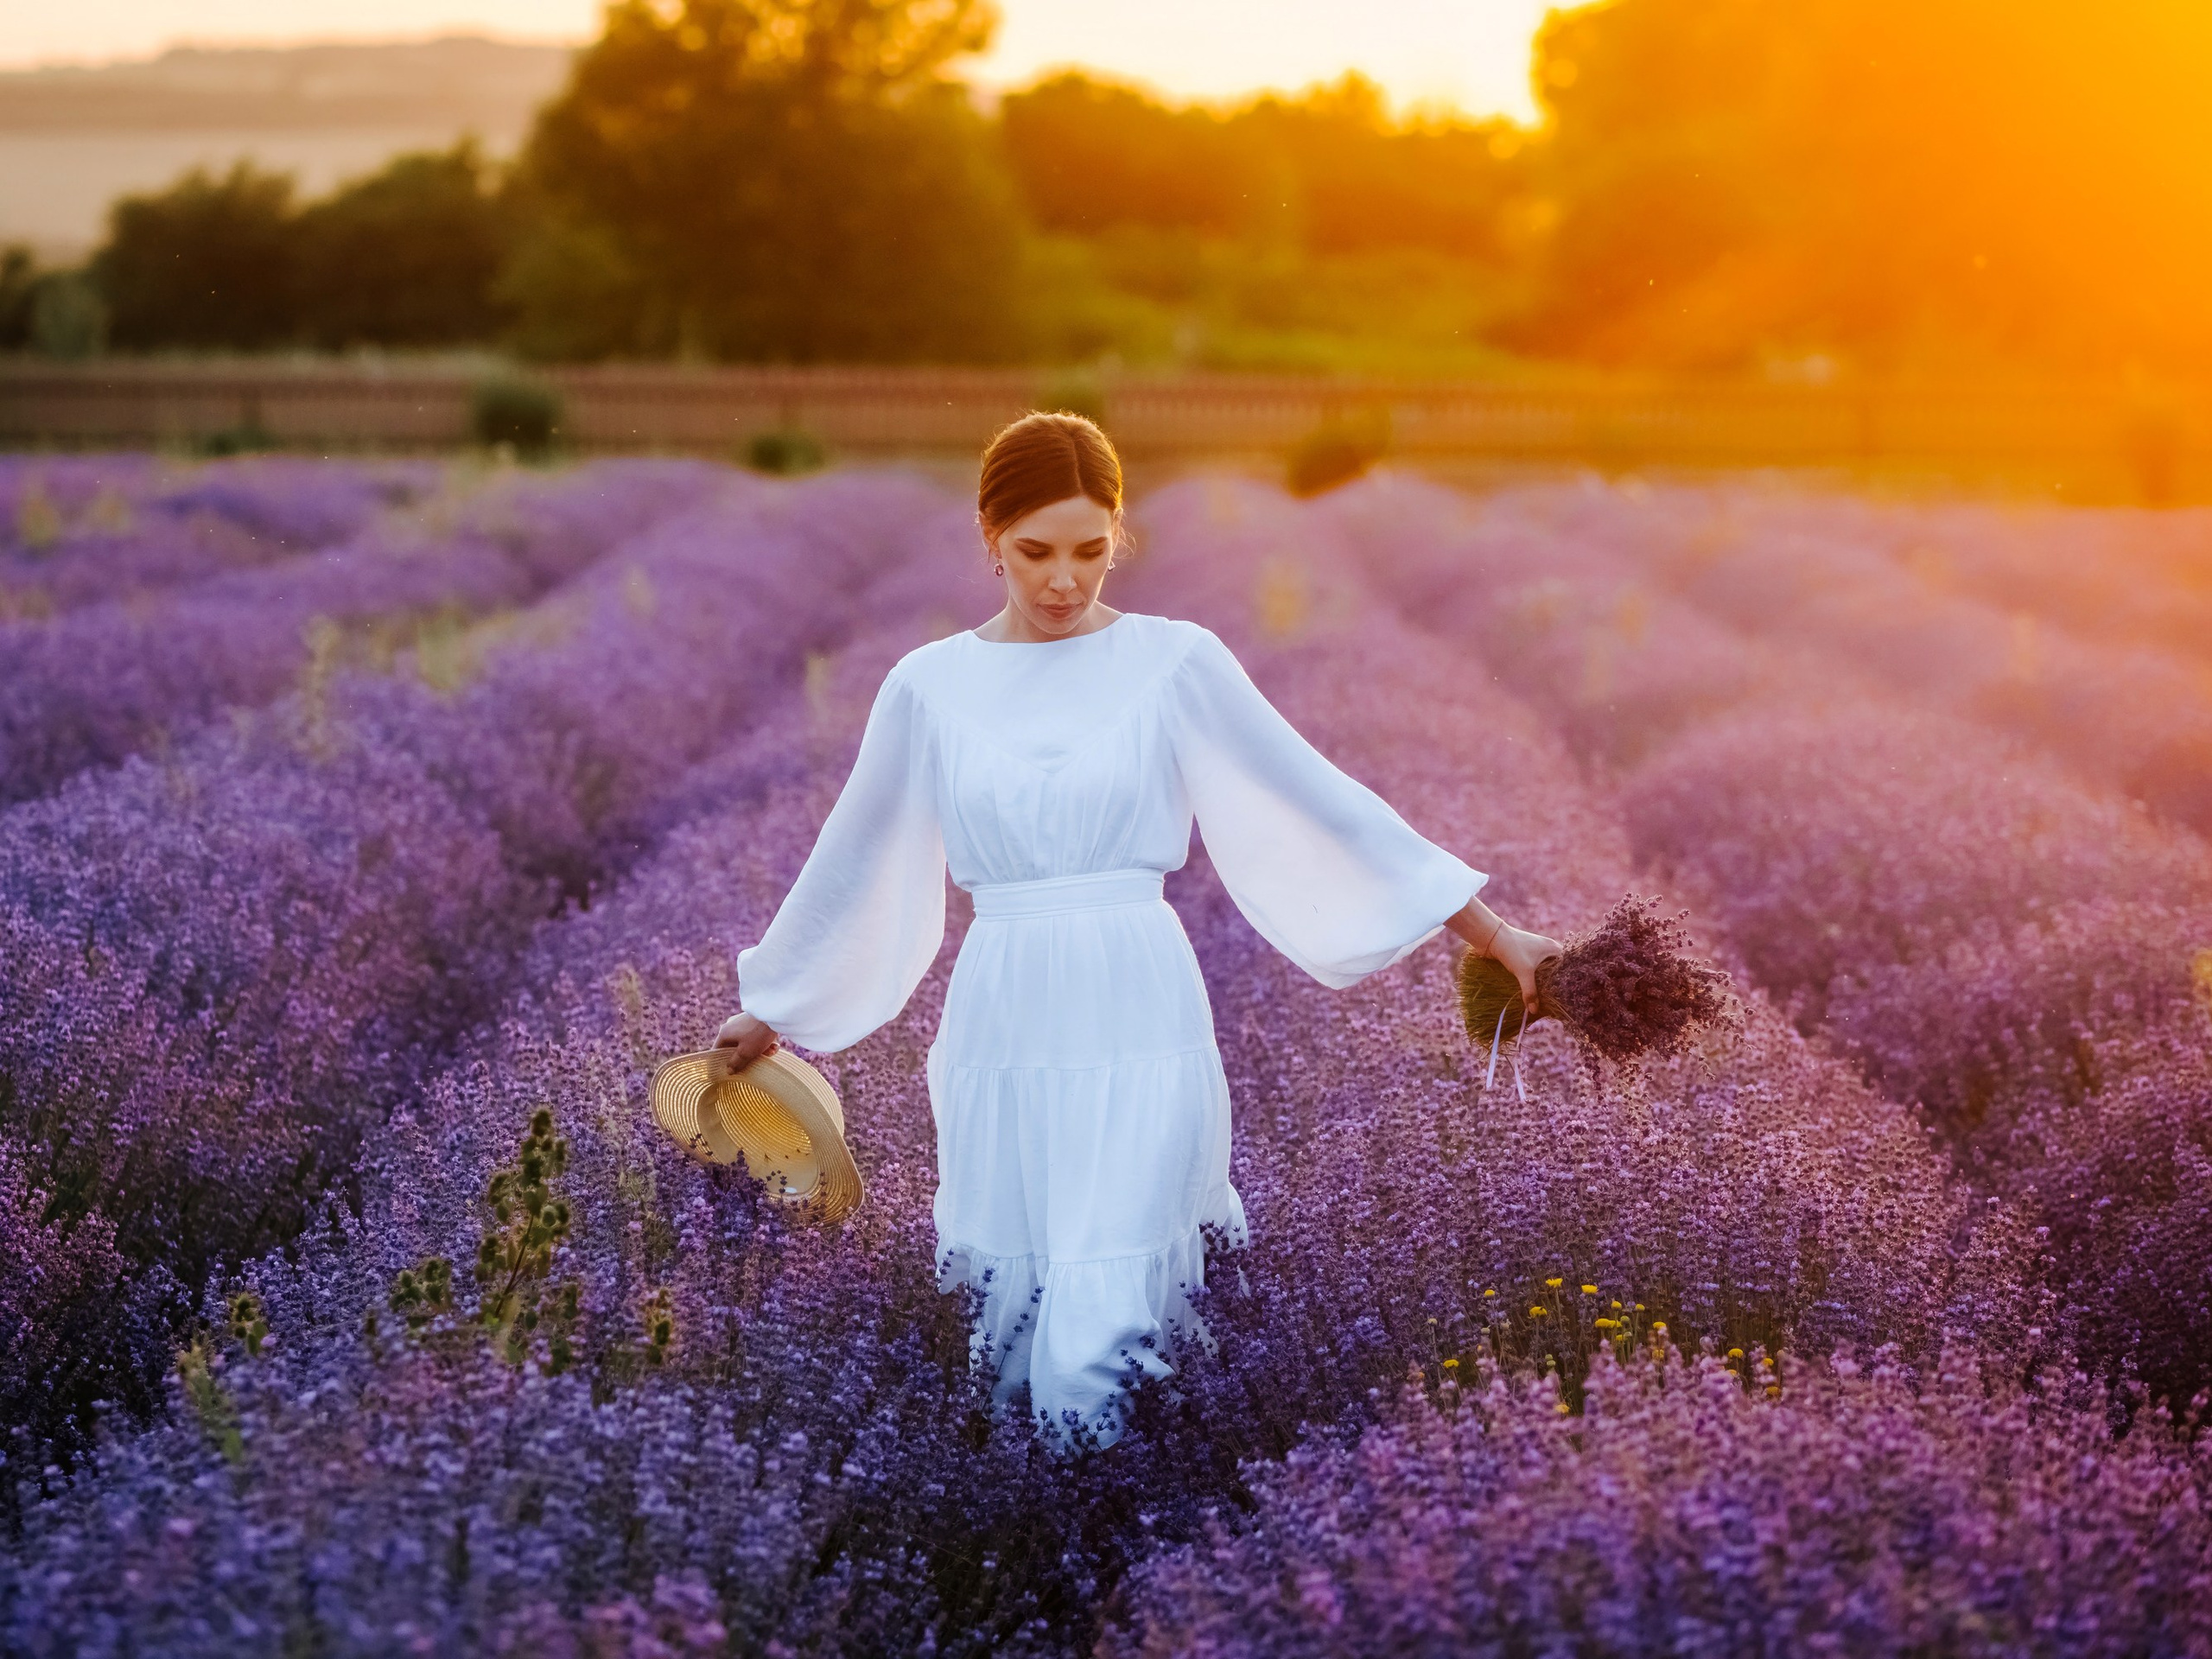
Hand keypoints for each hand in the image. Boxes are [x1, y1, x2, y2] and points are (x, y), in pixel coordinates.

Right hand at [713, 1011, 780, 1067]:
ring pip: (748, 1044)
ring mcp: (743, 1023)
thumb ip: (736, 1063)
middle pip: (735, 1049)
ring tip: (772, 1051)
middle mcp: (731, 1027)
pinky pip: (756, 1037)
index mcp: (724, 1034)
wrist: (775, 1012)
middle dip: (748, 1058)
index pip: (717, 1051)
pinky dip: (764, 1043)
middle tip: (758, 1061)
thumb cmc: (757, 1033)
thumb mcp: (745, 1052)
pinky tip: (775, 1045)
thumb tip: (728, 1071)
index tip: (729, 1073)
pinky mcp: (754, 1021)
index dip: (721, 1063)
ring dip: (760, 1051)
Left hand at [1447, 897, 1561, 1011]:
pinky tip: (1534, 993)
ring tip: (1547, 1000)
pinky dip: (1534, 981)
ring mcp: (1535, 954)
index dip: (1570, 978)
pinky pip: (1534, 972)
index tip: (1570, 993)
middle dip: (1556, 985)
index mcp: (1553, 948)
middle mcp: (1547, 950)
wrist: (1490, 937)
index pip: (1569, 964)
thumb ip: (1530, 992)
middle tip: (1559, 1001)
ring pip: (1545, 972)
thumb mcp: (1524, 971)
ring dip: (1544, 984)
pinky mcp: (1524, 958)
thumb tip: (1533, 1011)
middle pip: (1557, 970)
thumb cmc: (1512, 949)